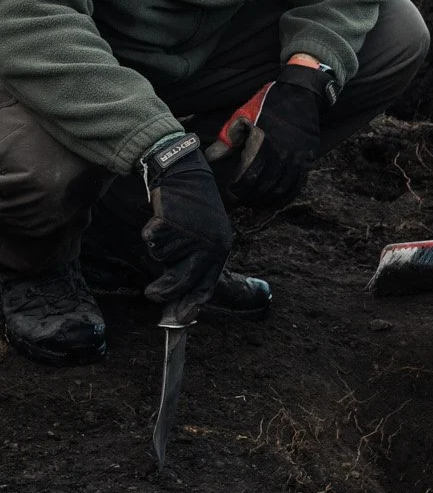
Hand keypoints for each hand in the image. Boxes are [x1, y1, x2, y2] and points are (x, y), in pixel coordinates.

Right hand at [140, 134, 232, 321]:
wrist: (183, 173)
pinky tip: (162, 216)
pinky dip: (151, 233)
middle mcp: (210, 244)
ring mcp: (191, 235)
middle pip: (182, 281)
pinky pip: (152, 242)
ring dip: (158, 249)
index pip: (207, 285)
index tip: (180, 319)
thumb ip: (194, 262)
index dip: (191, 304)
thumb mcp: (203, 235)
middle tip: (150, 294)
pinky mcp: (172, 224)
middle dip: (164, 291)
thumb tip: (178, 298)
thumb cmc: (191, 208)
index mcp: (221, 248)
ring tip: (167, 230)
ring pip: (162, 259)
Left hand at [227, 64, 327, 206]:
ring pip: (282, 189)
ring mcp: (297, 157)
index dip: (238, 188)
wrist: (301, 92)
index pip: (248, 176)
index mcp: (262, 143)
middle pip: (265, 186)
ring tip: (257, 202)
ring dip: (268, 199)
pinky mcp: (307, 158)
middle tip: (242, 199)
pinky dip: (287, 196)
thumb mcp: (243, 116)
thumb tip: (210, 159)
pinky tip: (277, 200)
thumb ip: (227, 140)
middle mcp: (281, 154)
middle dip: (251, 196)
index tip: (232, 191)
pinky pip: (298, 184)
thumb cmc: (267, 103)